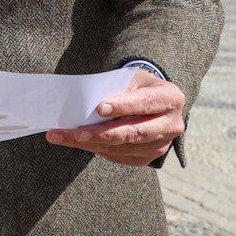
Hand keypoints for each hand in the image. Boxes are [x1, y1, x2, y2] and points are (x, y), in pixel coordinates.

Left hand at [45, 67, 184, 165]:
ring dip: (92, 144)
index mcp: (171, 98)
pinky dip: (99, 150)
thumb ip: (116, 89)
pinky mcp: (149, 157)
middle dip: (103, 133)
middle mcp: (171, 125)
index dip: (123, 106)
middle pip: (135, 132)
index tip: (99, 108)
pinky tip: (80, 142)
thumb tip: (88, 106)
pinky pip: (121, 157)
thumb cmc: (137, 85)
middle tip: (76, 132)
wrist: (152, 100)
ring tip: (64, 137)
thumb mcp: (131, 78)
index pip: (146, 103)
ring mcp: (162, 145)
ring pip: (124, 148)